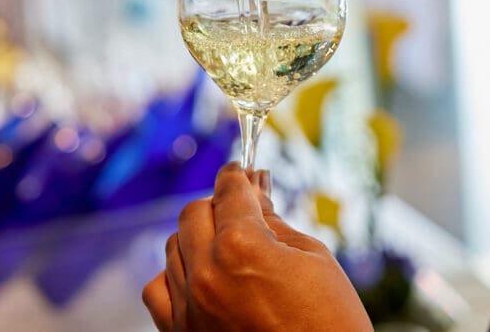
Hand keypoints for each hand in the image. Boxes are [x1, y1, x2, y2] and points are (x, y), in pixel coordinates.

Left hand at [142, 162, 371, 330]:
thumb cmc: (331, 323)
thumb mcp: (314, 260)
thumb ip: (274, 221)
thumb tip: (255, 190)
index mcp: (241, 247)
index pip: (229, 191)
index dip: (237, 176)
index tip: (241, 172)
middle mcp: (205, 275)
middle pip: (193, 213)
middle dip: (218, 205)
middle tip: (241, 210)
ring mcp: (189, 309)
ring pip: (173, 248)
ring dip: (197, 240)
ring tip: (228, 249)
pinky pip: (157, 291)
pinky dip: (175, 277)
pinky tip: (200, 278)